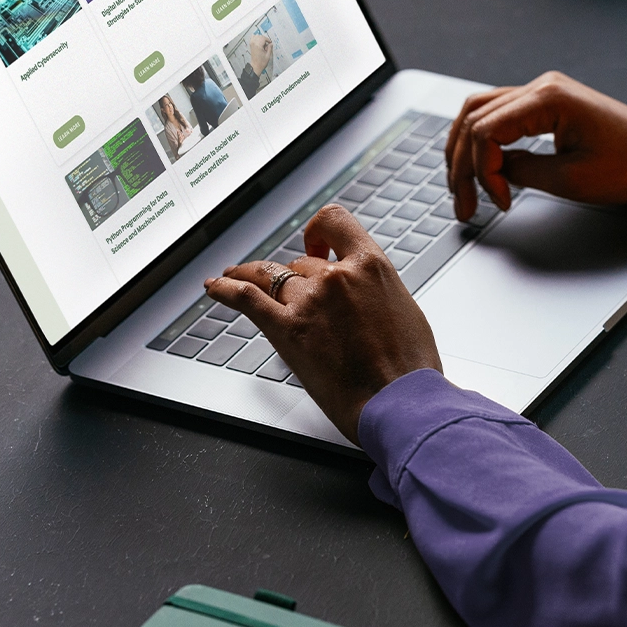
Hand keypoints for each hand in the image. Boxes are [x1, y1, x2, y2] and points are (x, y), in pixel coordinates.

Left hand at [204, 204, 440, 443]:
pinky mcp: (287, 331)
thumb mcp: (405, 310)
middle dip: (296, 277)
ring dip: (252, 274)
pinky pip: (246, 298)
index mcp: (371, 266)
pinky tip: (215, 286)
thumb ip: (377, 292)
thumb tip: (364, 293)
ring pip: (271, 275)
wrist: (400, 405)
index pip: (335, 222)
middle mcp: (337, 277)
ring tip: (235, 274)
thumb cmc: (410, 370)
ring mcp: (309, 302)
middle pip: (302, 263)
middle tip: (291, 295)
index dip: (318, 231)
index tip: (313, 245)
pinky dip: (226, 288)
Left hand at [248, 33, 272, 74]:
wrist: (256, 66)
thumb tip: (270, 44)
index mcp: (258, 46)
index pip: (263, 38)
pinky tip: (258, 41)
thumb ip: (269, 48)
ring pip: (256, 36)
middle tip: (267, 44)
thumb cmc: (261, 62)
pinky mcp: (251, 45)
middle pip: (260, 36)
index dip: (268, 40)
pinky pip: (252, 38)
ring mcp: (252, 44)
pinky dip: (255, 38)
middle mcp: (254, 44)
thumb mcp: (268, 55)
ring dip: (260, 38)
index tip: (270, 42)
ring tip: (263, 43)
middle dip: (264, 39)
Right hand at [446, 71, 626, 220]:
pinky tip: (478, 165)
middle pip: (473, 118)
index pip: (486, 131)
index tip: (498, 201)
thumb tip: (492, 172)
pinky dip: (481, 142)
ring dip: (463, 150)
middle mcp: (540, 87)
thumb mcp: (571, 179)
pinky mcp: (543, 104)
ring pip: (478, 113)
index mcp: (548, 99)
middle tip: (462, 201)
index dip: (482, 170)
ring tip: (461, 184)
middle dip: (461, 163)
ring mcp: (540, 92)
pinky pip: (496, 116)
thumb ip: (522, 172)